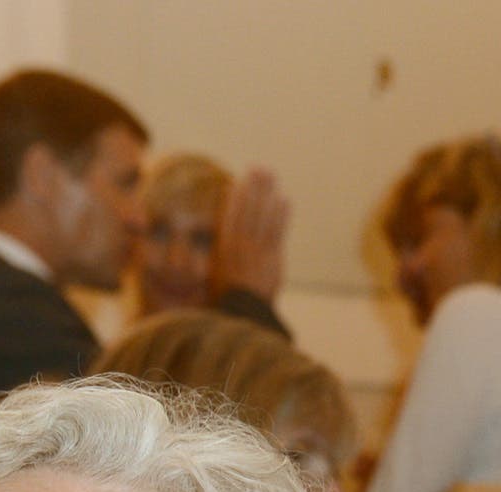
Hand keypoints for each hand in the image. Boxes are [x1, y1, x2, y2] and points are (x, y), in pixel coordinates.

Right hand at [213, 168, 290, 303]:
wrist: (244, 313)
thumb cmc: (228, 298)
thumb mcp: (216, 275)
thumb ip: (221, 255)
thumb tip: (224, 239)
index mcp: (223, 247)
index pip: (228, 216)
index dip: (234, 198)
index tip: (237, 182)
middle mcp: (239, 244)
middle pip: (246, 210)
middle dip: (252, 188)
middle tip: (258, 169)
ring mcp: (256, 249)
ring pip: (262, 215)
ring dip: (266, 194)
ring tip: (271, 177)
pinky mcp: (272, 257)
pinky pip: (277, 231)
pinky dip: (281, 214)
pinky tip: (284, 199)